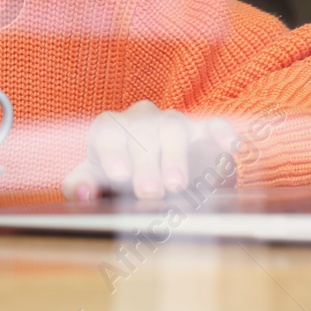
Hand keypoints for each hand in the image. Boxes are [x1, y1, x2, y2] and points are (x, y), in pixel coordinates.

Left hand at [62, 101, 238, 200]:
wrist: (150, 175)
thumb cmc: (117, 179)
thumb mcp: (95, 181)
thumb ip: (80, 185)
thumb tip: (81, 191)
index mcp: (111, 129)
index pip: (107, 132)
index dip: (112, 152)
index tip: (118, 175)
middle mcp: (141, 119)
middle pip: (141, 131)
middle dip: (145, 163)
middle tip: (148, 192)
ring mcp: (172, 122)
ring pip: (173, 127)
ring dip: (175, 155)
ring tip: (176, 184)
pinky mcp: (202, 131)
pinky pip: (213, 125)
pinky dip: (221, 133)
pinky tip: (231, 146)